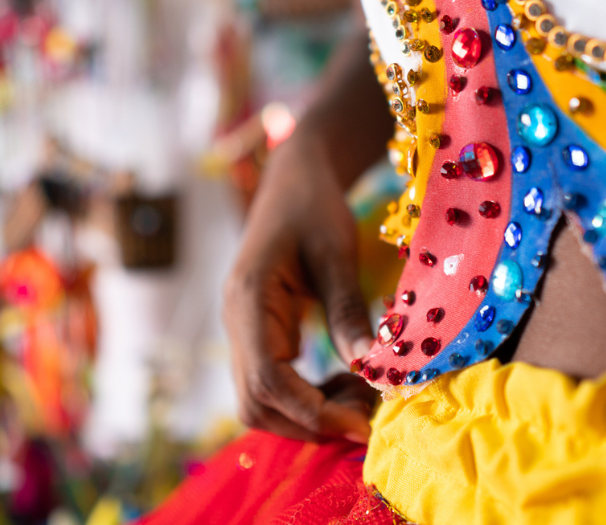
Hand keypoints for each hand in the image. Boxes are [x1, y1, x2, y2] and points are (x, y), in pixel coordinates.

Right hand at [224, 139, 375, 442]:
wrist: (292, 180)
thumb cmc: (313, 207)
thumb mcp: (336, 253)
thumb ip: (348, 309)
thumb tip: (369, 367)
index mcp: (249, 300)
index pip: (267, 381)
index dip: (313, 412)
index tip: (362, 424)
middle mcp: (236, 323)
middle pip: (256, 404)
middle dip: (310, 422)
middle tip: (365, 414)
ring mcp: (242, 332)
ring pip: (260, 402)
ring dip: (308, 414)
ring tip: (358, 395)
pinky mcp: (257, 336)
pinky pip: (272, 385)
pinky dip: (306, 398)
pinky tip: (345, 382)